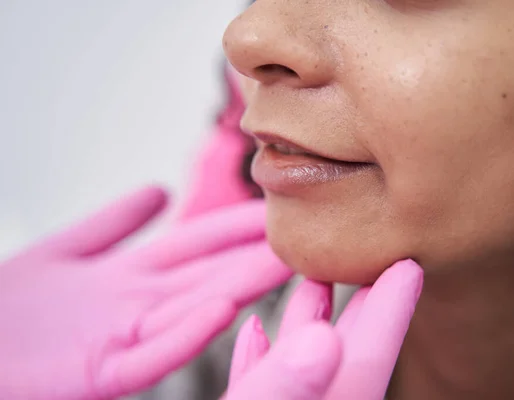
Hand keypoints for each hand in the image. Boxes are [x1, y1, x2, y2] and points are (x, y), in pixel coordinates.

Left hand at [0, 186, 291, 399]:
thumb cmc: (8, 310)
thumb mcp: (63, 251)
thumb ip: (112, 223)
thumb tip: (159, 192)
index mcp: (126, 275)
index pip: (196, 242)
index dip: (236, 225)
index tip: (279, 208)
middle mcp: (135, 302)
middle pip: (208, 272)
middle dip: (257, 254)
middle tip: (309, 237)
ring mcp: (121, 336)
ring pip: (193, 306)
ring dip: (240, 286)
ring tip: (286, 265)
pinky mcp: (99, 374)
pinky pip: (151, 354)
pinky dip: (187, 334)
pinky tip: (223, 309)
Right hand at [225, 259, 422, 398]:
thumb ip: (288, 388)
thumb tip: (326, 336)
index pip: (367, 363)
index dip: (391, 313)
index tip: (410, 267)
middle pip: (343, 358)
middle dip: (360, 310)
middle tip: (381, 263)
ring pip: (300, 369)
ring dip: (305, 324)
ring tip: (314, 282)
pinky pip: (258, 387)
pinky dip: (259, 359)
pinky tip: (253, 330)